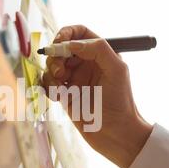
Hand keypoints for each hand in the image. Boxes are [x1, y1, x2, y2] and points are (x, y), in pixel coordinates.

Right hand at [43, 25, 152, 167]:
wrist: (115, 134)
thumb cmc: (120, 102)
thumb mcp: (117, 70)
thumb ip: (98, 49)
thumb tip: (72, 43)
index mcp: (98, 54)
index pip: (79, 33)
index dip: (66, 33)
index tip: (59, 42)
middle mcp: (85, 64)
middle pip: (60, 49)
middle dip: (56, 57)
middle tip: (61, 72)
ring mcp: (73, 79)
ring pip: (51, 66)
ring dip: (51, 74)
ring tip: (61, 89)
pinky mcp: (64, 95)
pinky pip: (48, 84)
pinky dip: (48, 87)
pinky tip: (58, 97)